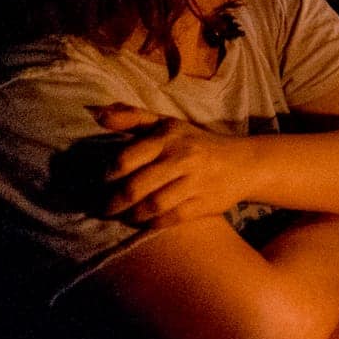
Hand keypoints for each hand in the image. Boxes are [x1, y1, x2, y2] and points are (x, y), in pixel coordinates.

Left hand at [93, 104, 251, 227]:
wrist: (243, 163)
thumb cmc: (194, 142)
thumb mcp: (166, 124)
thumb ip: (131, 118)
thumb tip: (96, 114)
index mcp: (169, 137)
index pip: (126, 159)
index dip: (107, 175)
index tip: (101, 183)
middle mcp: (182, 158)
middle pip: (135, 188)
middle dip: (112, 203)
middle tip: (103, 208)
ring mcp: (195, 182)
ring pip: (151, 206)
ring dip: (130, 216)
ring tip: (121, 217)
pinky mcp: (205, 204)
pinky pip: (169, 219)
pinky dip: (151, 224)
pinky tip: (143, 221)